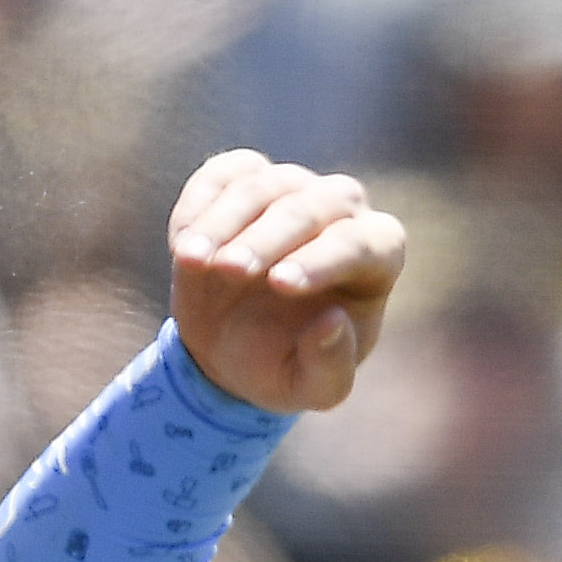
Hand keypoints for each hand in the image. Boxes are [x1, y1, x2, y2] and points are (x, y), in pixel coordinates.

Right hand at [169, 153, 405, 416]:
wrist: (232, 348)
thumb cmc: (285, 366)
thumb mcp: (311, 388)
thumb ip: (328, 366)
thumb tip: (332, 321)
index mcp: (377, 257)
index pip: (361, 244)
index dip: (323, 259)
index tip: (280, 285)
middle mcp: (341, 211)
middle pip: (312, 206)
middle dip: (268, 237)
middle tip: (230, 271)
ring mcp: (292, 187)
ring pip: (263, 185)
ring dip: (224, 221)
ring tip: (192, 261)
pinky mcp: (243, 178)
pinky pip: (223, 174)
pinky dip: (200, 203)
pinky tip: (183, 246)